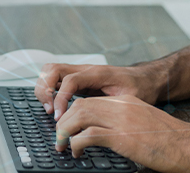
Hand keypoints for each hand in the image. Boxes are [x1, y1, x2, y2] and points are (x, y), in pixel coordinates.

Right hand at [34, 63, 163, 120]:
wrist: (145, 79)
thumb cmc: (139, 88)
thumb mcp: (129, 98)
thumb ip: (111, 105)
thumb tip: (95, 120)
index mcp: (97, 73)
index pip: (70, 80)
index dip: (60, 98)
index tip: (59, 116)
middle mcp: (85, 70)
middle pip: (53, 69)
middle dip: (45, 90)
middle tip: (50, 111)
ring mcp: (80, 73)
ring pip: (51, 71)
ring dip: (44, 89)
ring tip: (49, 109)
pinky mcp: (79, 80)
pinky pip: (56, 79)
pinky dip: (49, 90)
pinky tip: (54, 106)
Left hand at [54, 94, 189, 170]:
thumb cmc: (172, 142)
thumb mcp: (145, 125)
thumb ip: (125, 125)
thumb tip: (106, 137)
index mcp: (127, 103)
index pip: (91, 100)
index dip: (73, 113)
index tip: (67, 126)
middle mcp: (122, 107)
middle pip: (81, 105)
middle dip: (64, 121)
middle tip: (59, 137)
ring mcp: (122, 120)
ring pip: (80, 116)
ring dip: (65, 131)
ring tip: (63, 145)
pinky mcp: (123, 137)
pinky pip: (89, 135)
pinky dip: (77, 143)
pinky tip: (77, 151)